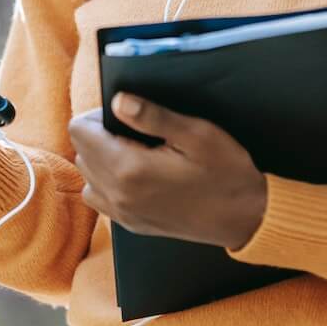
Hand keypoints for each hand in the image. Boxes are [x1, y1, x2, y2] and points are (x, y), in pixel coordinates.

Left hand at [67, 92, 268, 250]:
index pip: (79, 131)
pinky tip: (138, 175)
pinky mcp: (132, 225)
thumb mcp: (197, 133)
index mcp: (129, 169)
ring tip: (136, 153)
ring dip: (102, 160)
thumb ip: (152, 116)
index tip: (125, 114)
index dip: (97, 115)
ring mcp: (123, 214)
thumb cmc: (227, 172)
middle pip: (80, 153)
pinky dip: (109, 183)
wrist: (247, 217)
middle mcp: (118, 195)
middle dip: (100, 136)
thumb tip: (118, 100)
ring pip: (88, 177)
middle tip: (136, 132)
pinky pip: (101, 199)